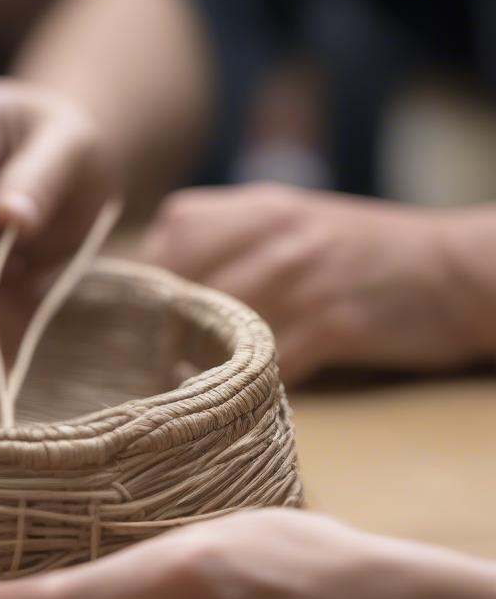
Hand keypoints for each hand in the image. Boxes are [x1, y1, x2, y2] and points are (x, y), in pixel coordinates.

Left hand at [144, 183, 483, 383]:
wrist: (453, 270)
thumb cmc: (359, 253)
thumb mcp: (289, 223)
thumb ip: (227, 240)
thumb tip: (159, 286)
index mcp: (258, 206)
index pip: (170, 234)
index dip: (150, 282)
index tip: (144, 316)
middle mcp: (274, 233)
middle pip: (184, 282)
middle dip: (164, 327)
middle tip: (156, 361)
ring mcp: (303, 275)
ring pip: (218, 322)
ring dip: (199, 360)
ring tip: (192, 382)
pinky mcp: (331, 323)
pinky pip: (267, 360)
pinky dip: (249, 382)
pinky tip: (243, 393)